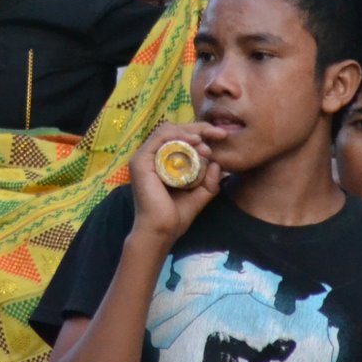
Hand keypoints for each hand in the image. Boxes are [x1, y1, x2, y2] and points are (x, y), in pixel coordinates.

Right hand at [128, 122, 225, 248]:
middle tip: (219, 134)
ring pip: (167, 130)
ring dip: (190, 132)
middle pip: (175, 130)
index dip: (201, 133)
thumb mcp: (199, 195)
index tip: (221, 137)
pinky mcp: (140, 161)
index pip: (180, 138)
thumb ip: (209, 181)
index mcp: (161, 161)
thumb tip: (218, 164)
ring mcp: (143, 157)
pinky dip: (178, 135)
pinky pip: (159, 138)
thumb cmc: (176, 216)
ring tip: (205, 143)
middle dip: (199, 129)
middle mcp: (150, 156)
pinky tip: (194, 141)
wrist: (161, 231)